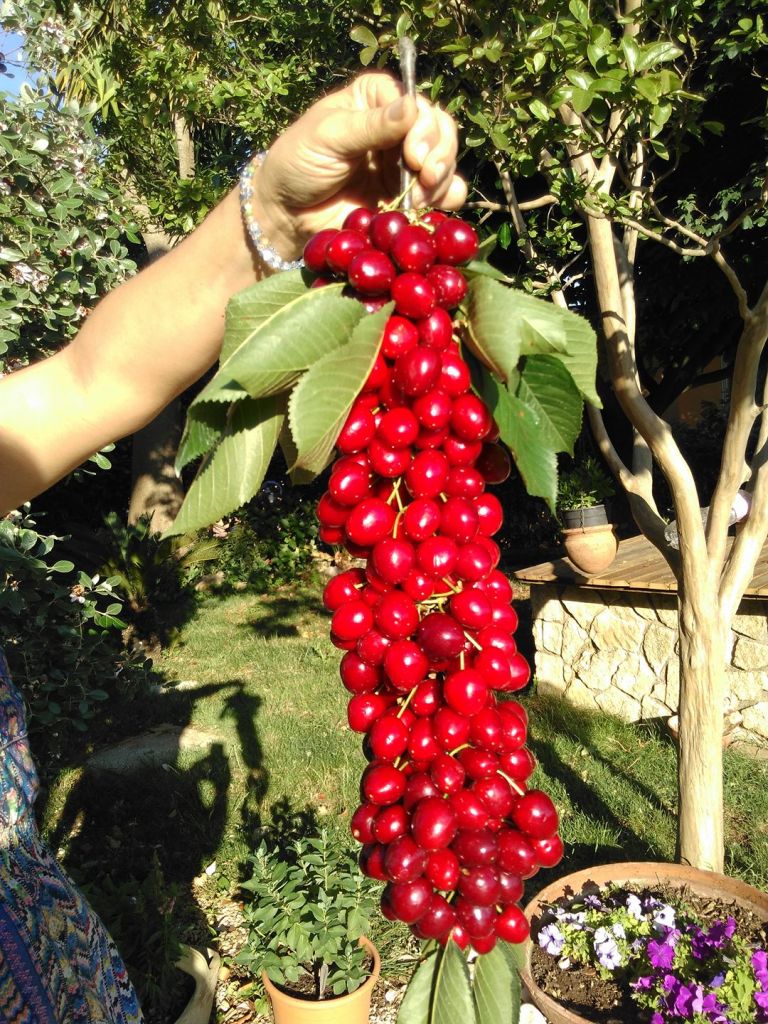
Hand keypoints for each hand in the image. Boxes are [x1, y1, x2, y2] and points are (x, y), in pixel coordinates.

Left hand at [253, 72, 466, 258]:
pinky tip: (428, 208)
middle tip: (425, 176)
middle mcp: (396, 128)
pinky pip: (444, 194)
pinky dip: (446, 199)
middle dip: (439, 153)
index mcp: (375, 100)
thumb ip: (370, 125)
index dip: (423, 127)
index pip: (416, 103)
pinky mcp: (408, 198)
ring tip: (418, 199)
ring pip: (447, 162)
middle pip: (440, 129)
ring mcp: (404, 165)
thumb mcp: (328, 137)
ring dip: (442, 179)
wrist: (288, 214)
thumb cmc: (298, 164)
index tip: (413, 155)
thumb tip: (412, 107)